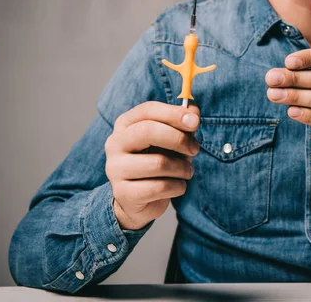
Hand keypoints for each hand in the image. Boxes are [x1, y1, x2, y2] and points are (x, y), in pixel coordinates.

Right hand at [104, 102, 199, 229]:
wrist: (139, 200)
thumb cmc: (157, 161)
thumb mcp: (172, 139)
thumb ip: (183, 124)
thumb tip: (193, 110)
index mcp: (126, 124)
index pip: (148, 110)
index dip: (174, 113)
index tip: (195, 122)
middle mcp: (115, 143)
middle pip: (148, 131)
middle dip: (179, 139)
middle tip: (195, 149)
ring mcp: (115, 168)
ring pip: (159, 163)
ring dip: (183, 168)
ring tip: (186, 171)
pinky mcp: (123, 193)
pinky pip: (160, 187)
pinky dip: (178, 187)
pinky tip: (177, 186)